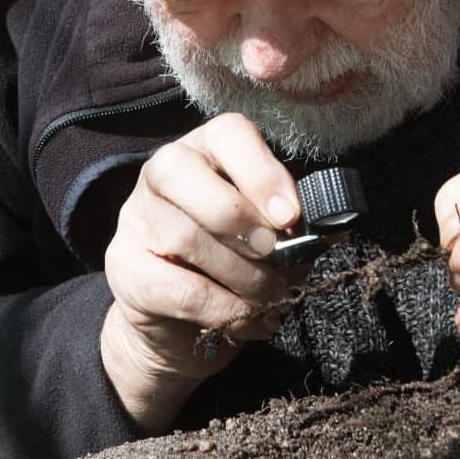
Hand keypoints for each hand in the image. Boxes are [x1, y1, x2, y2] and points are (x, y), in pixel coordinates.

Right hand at [101, 114, 300, 431]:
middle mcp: (162, 173)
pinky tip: (246, 319)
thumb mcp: (271, 238)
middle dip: (240, 220)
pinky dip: (223, 309)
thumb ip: (297, 227)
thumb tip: (335, 226)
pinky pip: (177, 288)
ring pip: (185, 236)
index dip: (261, 171)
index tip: (290, 216)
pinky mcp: (124, 268)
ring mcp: (136, 219)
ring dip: (241, 274)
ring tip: (270, 296)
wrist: (178, 324)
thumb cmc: (233, 264)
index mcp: (206, 150)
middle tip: (274, 255)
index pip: (228, 134)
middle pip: (184, 174)